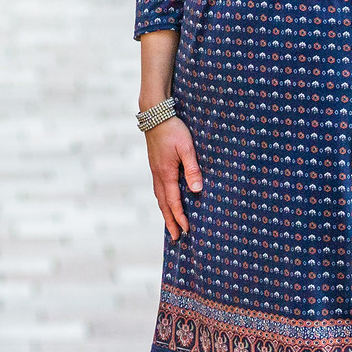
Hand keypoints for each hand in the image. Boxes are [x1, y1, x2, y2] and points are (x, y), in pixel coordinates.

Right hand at [145, 118, 201, 239]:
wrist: (154, 114)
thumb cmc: (173, 130)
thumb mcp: (187, 148)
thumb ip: (192, 169)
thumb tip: (196, 189)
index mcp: (166, 173)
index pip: (173, 201)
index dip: (180, 217)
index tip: (186, 230)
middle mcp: (158, 175)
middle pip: (163, 204)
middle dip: (170, 221)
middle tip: (176, 237)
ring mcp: (155, 170)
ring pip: (159, 196)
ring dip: (165, 212)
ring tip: (170, 224)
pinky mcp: (155, 165)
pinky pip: (158, 188)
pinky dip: (162, 199)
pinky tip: (166, 200)